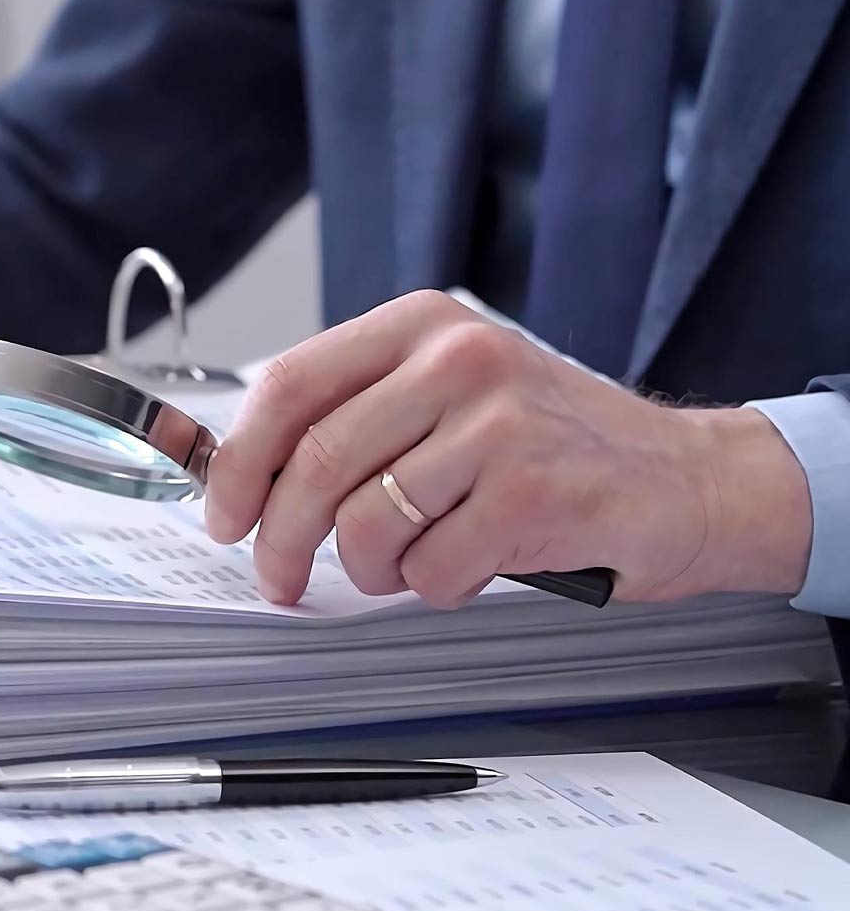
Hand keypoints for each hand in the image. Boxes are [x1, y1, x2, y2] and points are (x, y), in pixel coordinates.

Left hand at [202, 290, 811, 607]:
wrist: (686, 479)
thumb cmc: (551, 445)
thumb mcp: (447, 395)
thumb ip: (355, 416)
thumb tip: (243, 474)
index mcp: (421, 326)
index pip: (289, 386)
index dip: (240, 461)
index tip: (223, 513)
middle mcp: (459, 359)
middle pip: (315, 461)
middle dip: (280, 538)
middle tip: (277, 576)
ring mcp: (500, 423)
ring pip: (367, 524)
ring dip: (371, 569)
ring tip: (407, 564)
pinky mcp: (535, 491)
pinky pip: (431, 566)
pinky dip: (436, 585)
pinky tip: (471, 565)